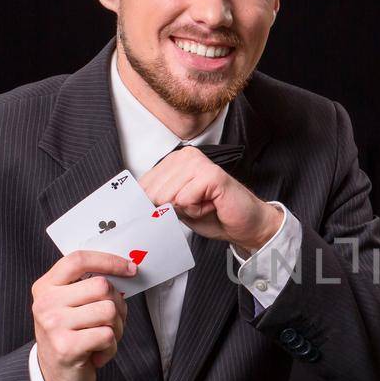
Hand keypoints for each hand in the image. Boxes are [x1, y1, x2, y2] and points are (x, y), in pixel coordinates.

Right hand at [31, 250, 131, 380]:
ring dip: (116, 328)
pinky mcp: (66, 347)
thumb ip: (88, 288)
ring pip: (108, 311)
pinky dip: (111, 348)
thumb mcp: (71, 307)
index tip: (130, 269)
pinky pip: (108, 335)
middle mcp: (46, 303)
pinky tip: (97, 354)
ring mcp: (53, 325)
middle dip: (117, 304)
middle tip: (111, 321)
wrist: (55, 379)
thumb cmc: (71, 338)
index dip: (108, 261)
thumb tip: (125, 270)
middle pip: (102, 286)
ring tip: (102, 339)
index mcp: (46, 287)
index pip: (78, 260)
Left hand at [139, 146, 282, 255]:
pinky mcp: (211, 174)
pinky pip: (185, 200)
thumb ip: (157, 200)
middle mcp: (185, 156)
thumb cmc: (213, 215)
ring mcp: (199, 162)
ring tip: (204, 205)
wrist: (245, 224)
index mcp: (174, 161)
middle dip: (172, 208)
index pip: (143, 185)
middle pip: (153, 192)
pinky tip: (211, 205)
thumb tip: (134, 203)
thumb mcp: (176, 207)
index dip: (155, 205)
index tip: (175, 208)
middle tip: (195, 206)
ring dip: (186, 210)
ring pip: (167, 196)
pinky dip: (197, 211)